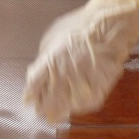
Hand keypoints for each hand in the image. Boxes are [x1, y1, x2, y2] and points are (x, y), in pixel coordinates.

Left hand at [24, 0, 138, 122]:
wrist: (107, 25)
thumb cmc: (78, 27)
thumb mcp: (53, 37)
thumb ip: (44, 56)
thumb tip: (38, 71)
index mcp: (49, 61)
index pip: (34, 86)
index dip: (31, 96)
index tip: (31, 101)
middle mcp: (63, 74)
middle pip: (49, 101)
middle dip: (46, 109)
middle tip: (45, 114)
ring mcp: (81, 82)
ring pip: (68, 106)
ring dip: (63, 111)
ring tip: (59, 114)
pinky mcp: (99, 87)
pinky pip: (87, 103)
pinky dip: (81, 106)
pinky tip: (77, 105)